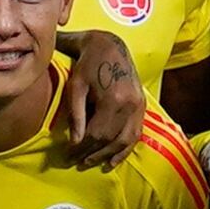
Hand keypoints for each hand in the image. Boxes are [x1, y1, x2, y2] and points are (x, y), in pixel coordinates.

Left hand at [56, 29, 143, 169]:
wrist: (109, 45)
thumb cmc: (87, 64)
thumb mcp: (76, 87)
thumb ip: (76, 115)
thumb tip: (75, 143)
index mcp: (113, 99)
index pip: (97, 134)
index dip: (81, 148)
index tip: (68, 156)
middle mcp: (130, 105)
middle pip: (110, 139)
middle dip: (92, 153)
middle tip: (75, 162)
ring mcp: (139, 106)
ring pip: (124, 140)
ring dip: (108, 155)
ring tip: (90, 163)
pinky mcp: (142, 106)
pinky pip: (135, 134)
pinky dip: (125, 150)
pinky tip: (113, 161)